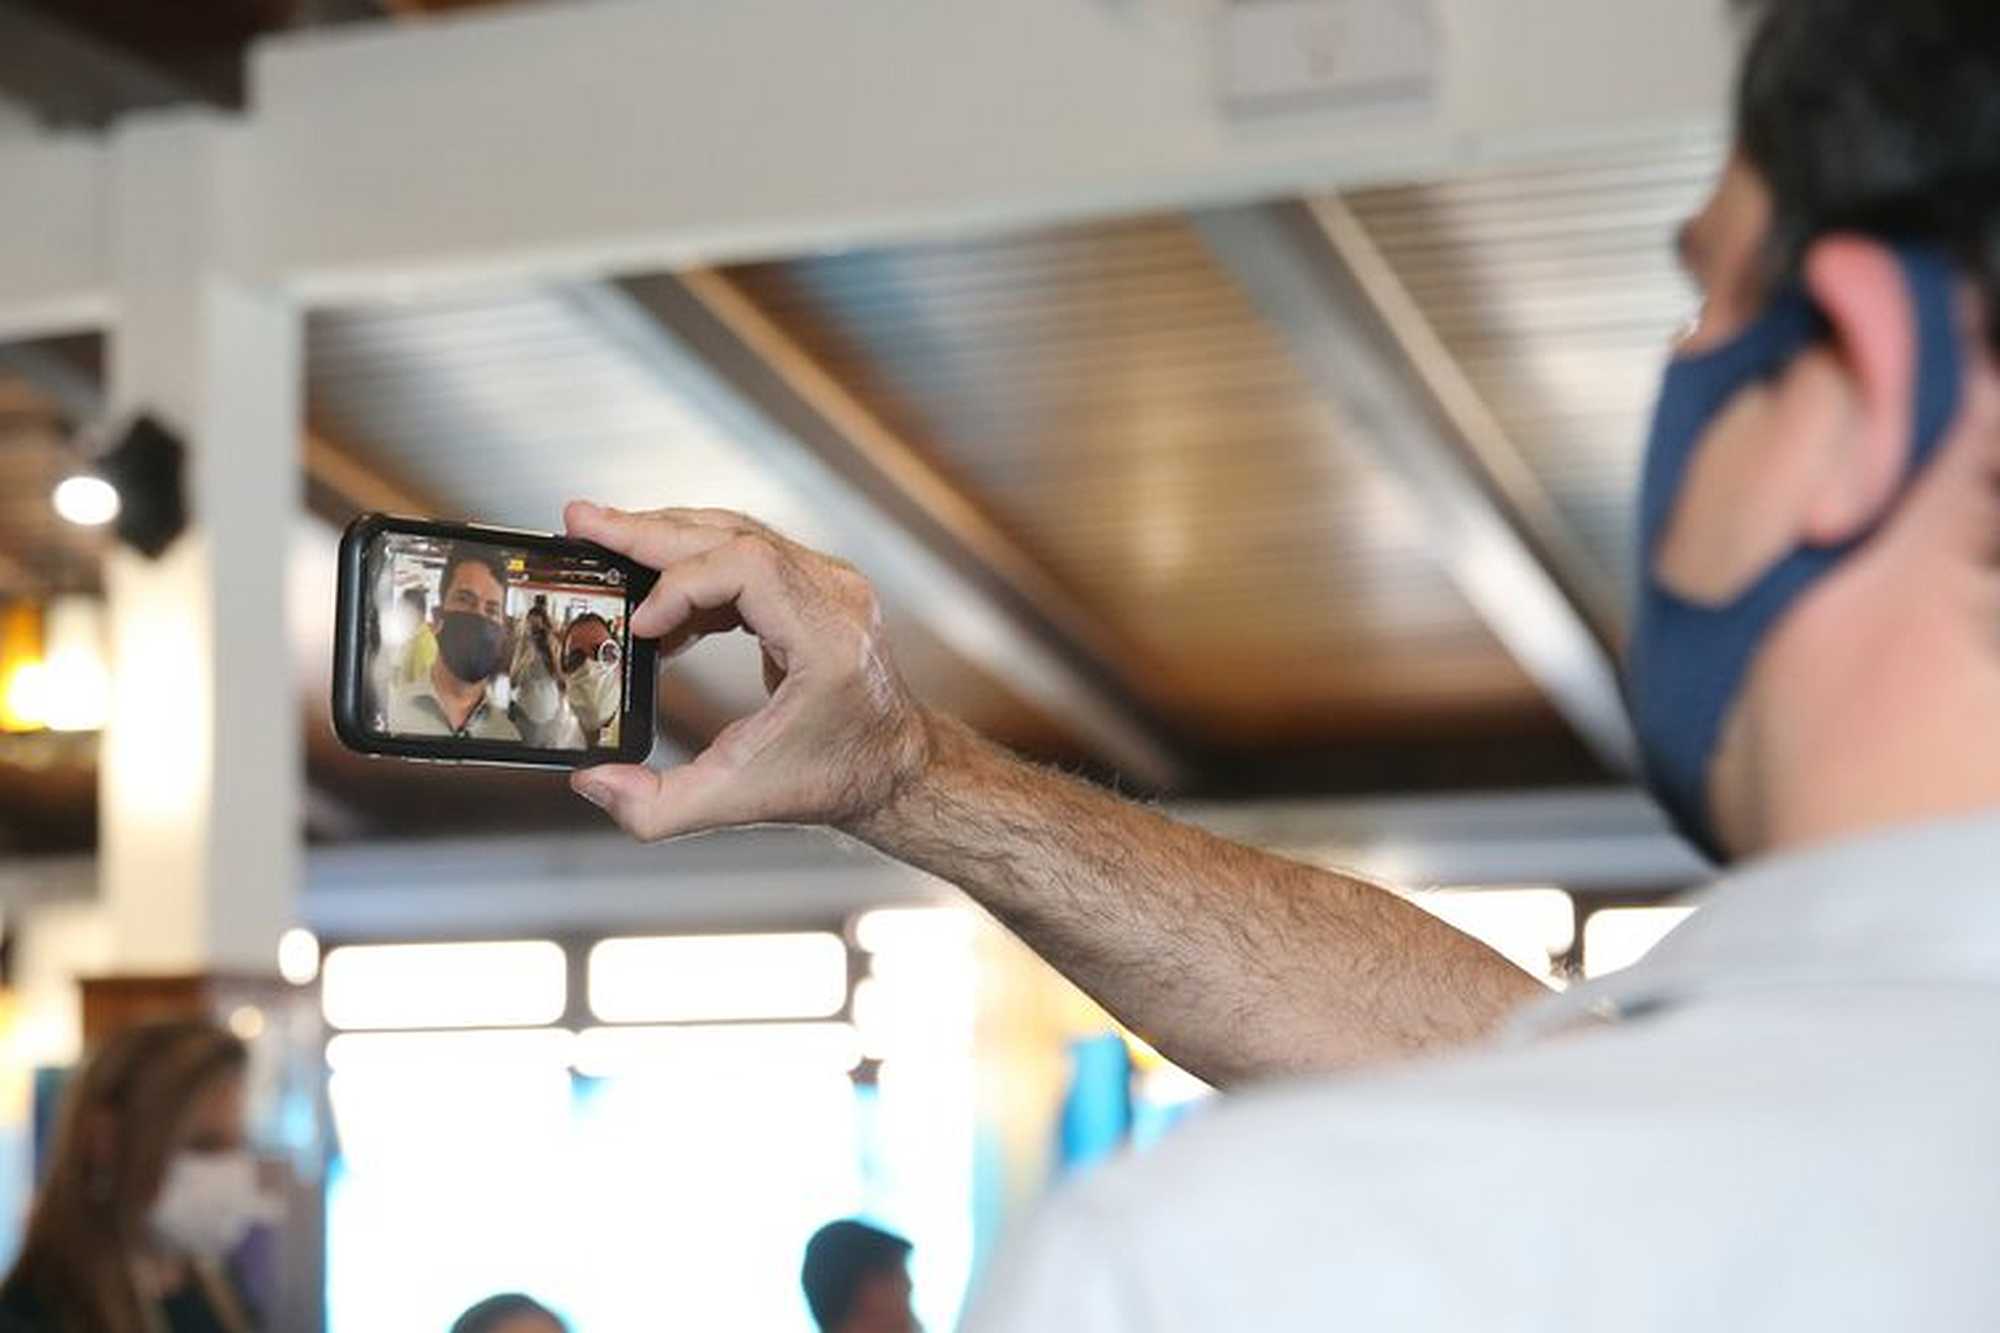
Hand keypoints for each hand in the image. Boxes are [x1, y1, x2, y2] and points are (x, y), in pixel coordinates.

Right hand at [562, 502, 931, 839]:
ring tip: (601, 541)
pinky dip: (693, 571)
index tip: (641, 627)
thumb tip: (590, 781)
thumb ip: (657, 807)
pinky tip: (655, 607)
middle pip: (733, 536)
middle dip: (648, 532)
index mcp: (828, 641)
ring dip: (665, 539)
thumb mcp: (739, 802)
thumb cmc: (833, 779)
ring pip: (737, 534)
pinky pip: (747, 555)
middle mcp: (837, 598)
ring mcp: (832, 585)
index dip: (683, 584)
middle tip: (581, 522)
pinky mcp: (818, 587)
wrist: (894, 767)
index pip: (749, 568)